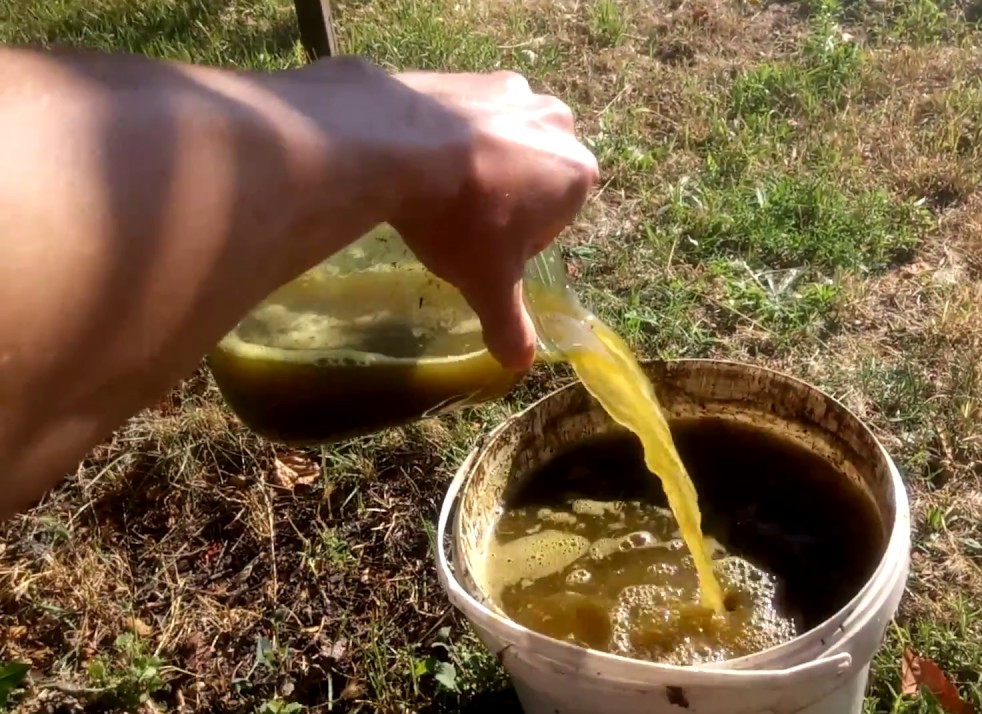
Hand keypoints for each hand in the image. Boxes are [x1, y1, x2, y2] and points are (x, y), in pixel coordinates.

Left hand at [386, 71, 598, 369]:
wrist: (397, 144)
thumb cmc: (461, 219)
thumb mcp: (488, 282)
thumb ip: (510, 323)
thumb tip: (519, 364)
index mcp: (576, 173)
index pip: (557, 217)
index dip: (521, 238)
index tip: (488, 246)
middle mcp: (558, 123)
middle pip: (536, 173)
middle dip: (507, 195)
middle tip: (464, 220)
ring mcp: (514, 91)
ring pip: (504, 139)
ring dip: (482, 161)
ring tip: (438, 190)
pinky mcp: (470, 73)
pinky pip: (468, 113)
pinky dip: (451, 134)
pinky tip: (419, 158)